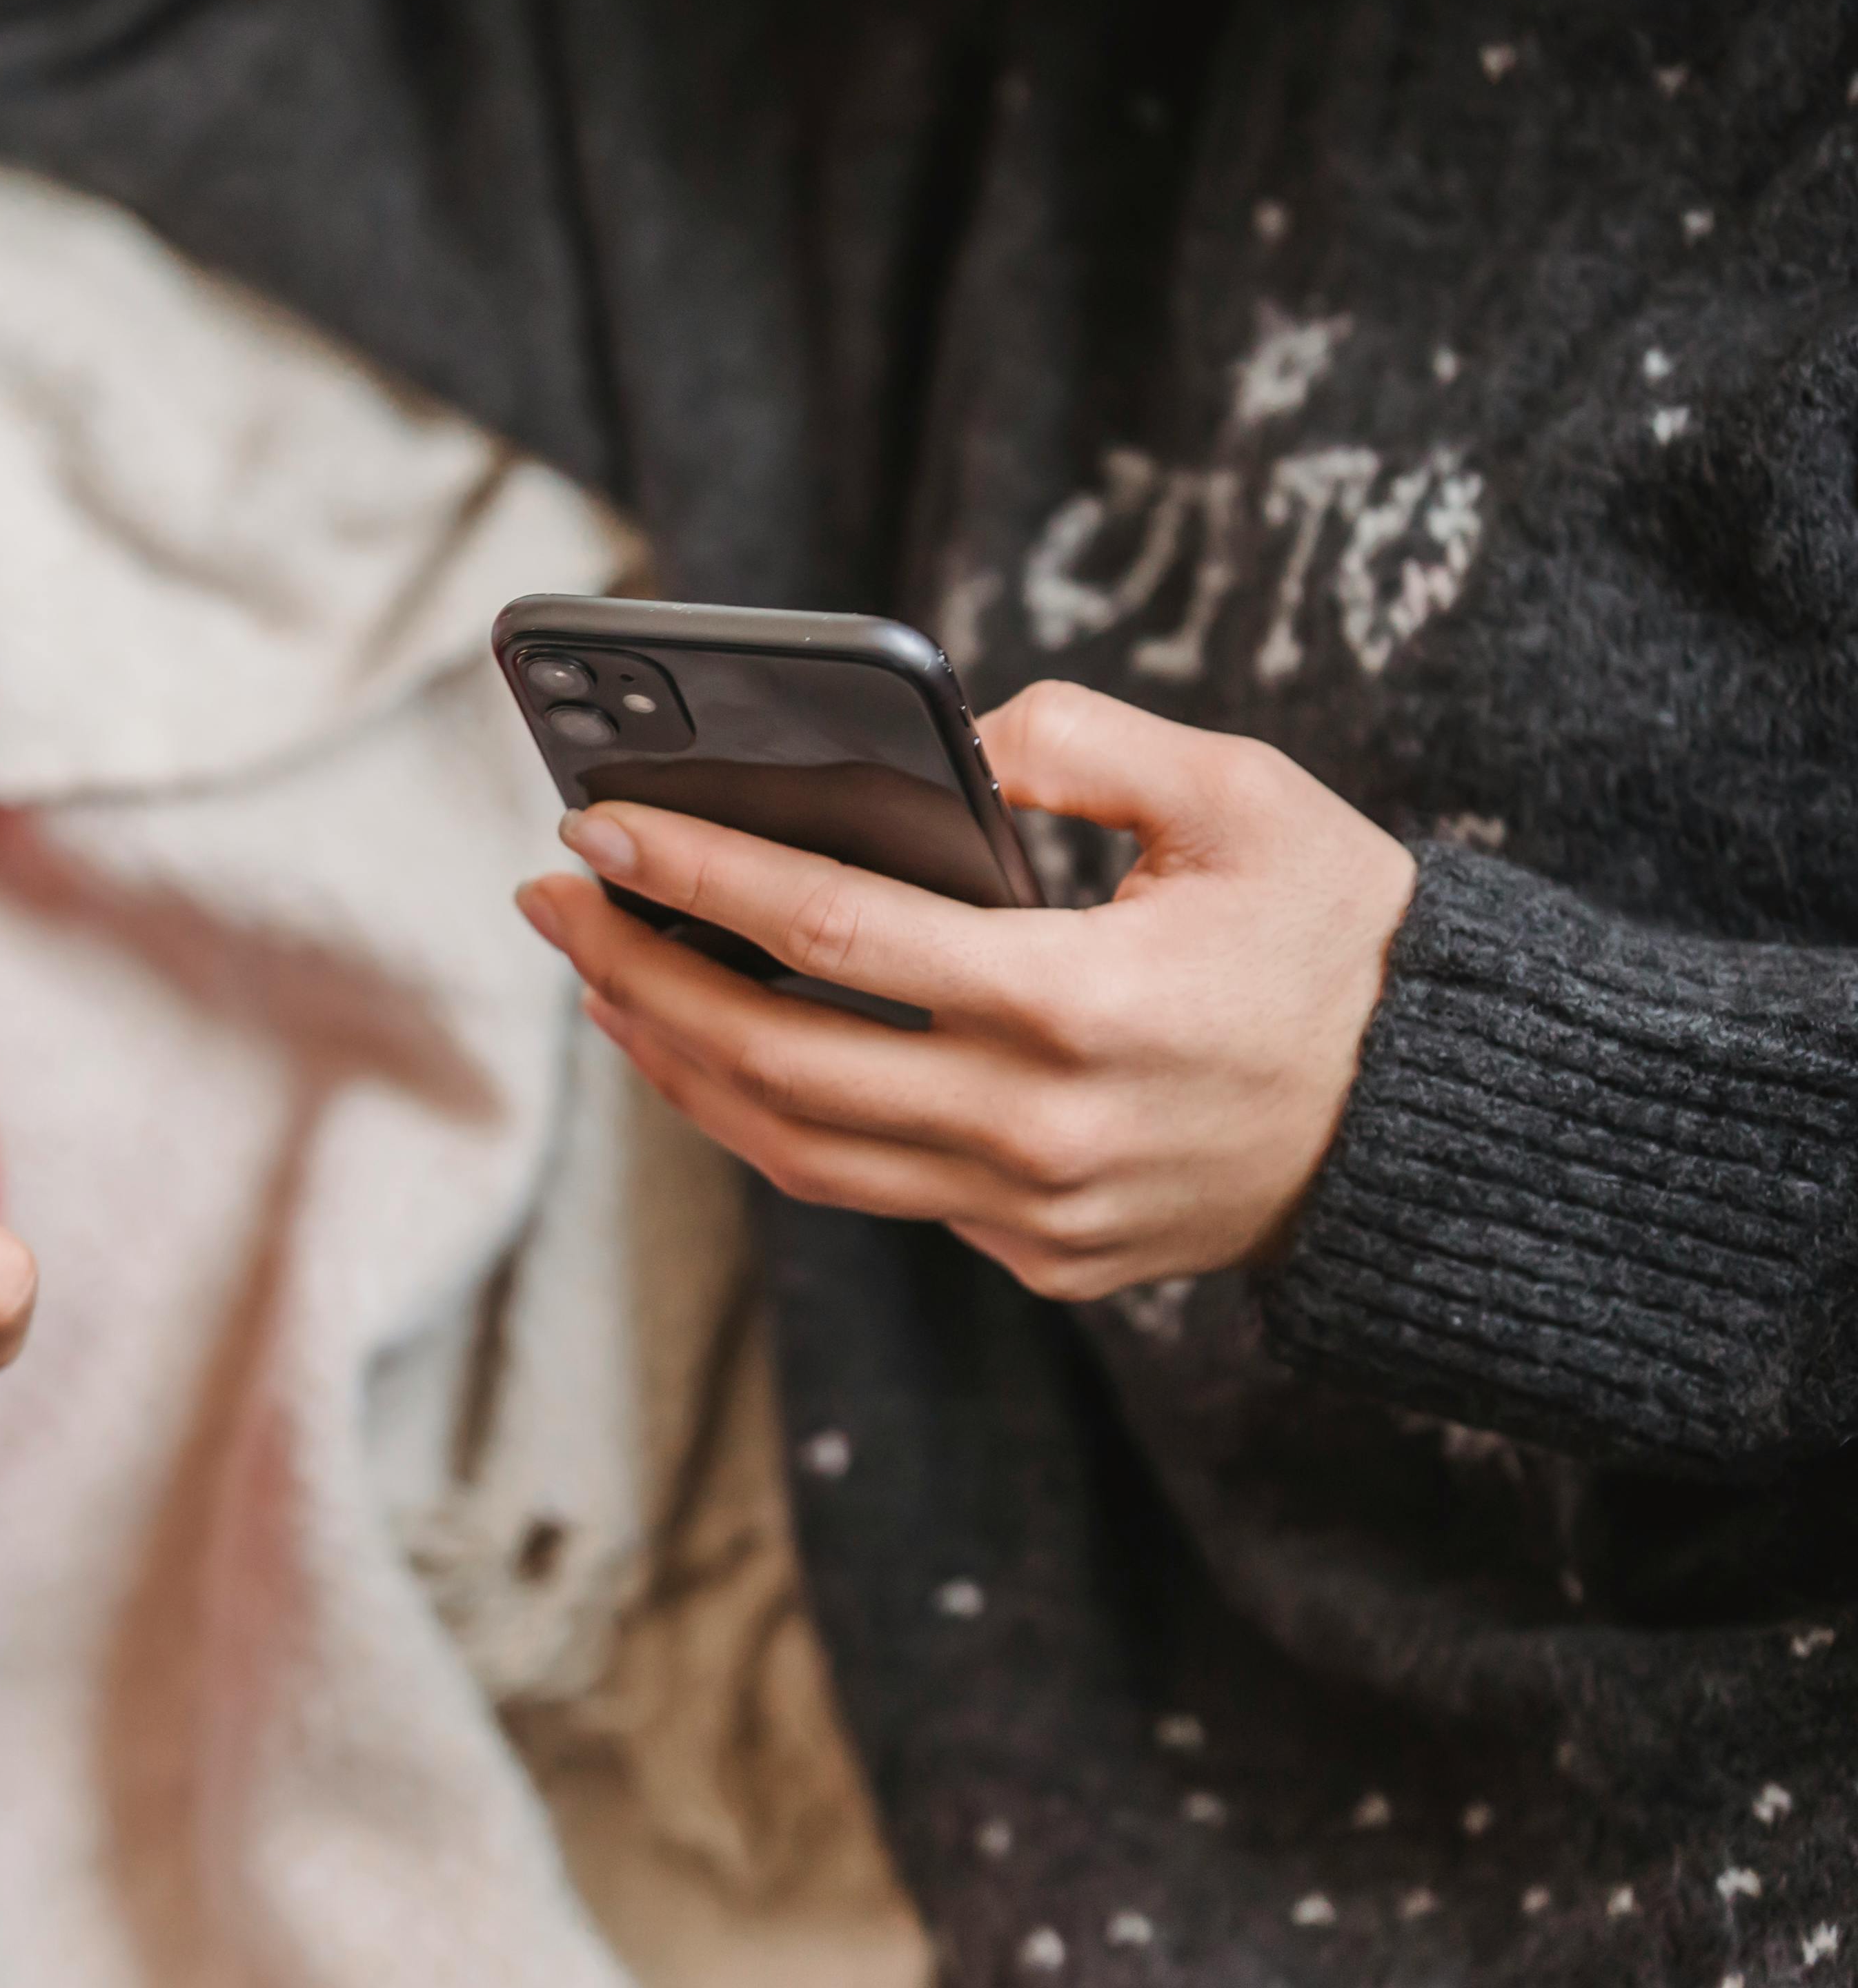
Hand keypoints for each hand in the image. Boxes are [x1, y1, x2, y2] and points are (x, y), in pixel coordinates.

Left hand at [510, 682, 1417, 1299]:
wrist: (1435, 1118)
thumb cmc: (1339, 937)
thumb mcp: (1247, 800)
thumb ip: (1091, 744)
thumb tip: (953, 731)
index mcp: (1081, 1004)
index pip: (831, 935)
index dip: (697, 878)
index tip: (596, 829)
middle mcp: (1037, 1126)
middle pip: (772, 1059)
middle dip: (636, 971)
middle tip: (551, 898)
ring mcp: (1031, 1211)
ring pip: (793, 1151)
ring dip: (675, 1060)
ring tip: (604, 974)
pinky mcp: (1038, 1256)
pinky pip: (866, 1190)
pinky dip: (769, 1121)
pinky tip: (714, 1049)